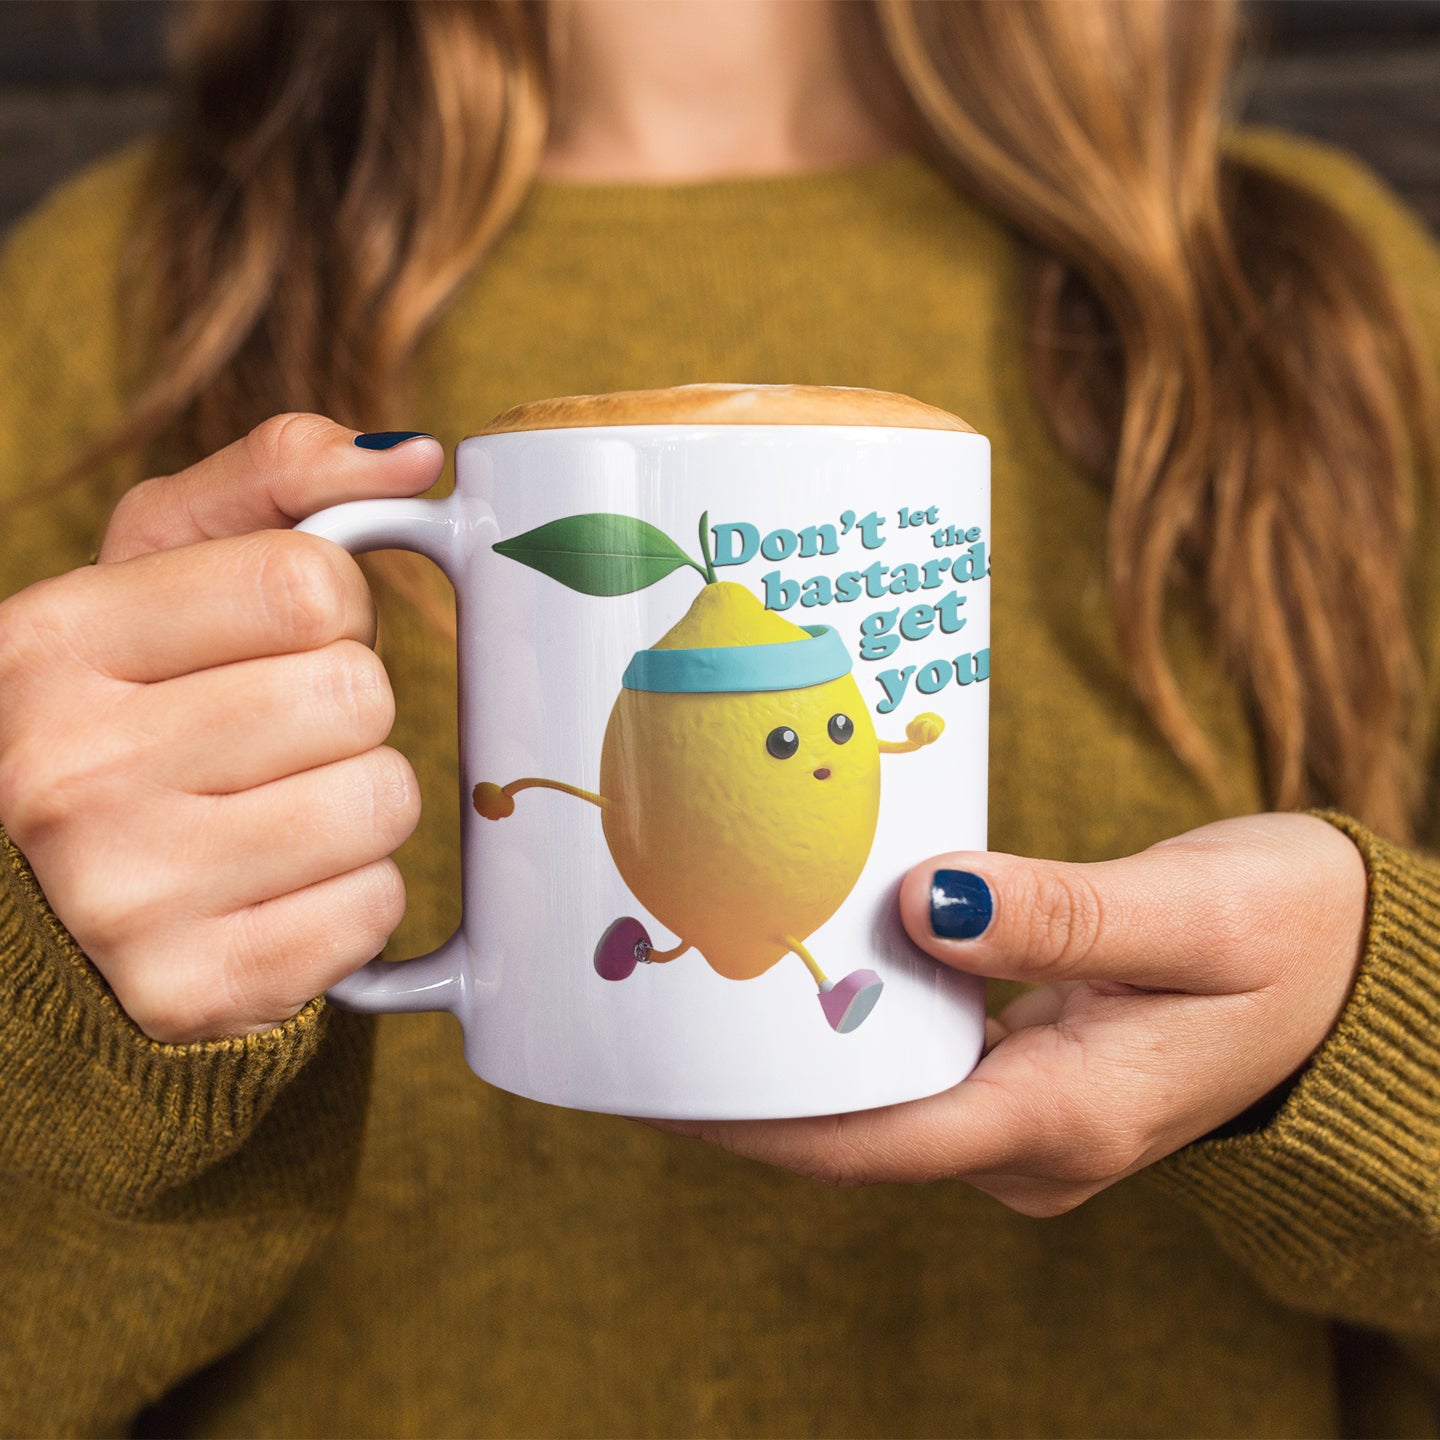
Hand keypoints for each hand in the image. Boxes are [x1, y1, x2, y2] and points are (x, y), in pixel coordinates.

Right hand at [0, 415, 443, 1041]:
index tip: (278, 639)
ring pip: (383, 800)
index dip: (329, 607)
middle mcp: (69, 771)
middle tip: (271, 734)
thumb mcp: (150, 570)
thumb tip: (416, 457)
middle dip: (344, 707)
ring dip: (358, 800)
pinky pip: (375, 908)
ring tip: (273, 809)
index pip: (311, 583)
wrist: (41, 902)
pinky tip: (275, 887)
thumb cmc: (121, 709)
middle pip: (356, 695)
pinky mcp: (194, 991)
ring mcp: (125, 897)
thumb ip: (271, 481)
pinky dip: (351, 895)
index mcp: (52, 643)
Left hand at [658, 813, 1366, 1214]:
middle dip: (761, 1080)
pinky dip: (864, 1025)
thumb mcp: (1194, 915)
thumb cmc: (1292, 939)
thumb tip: (922, 903)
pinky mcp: (1028, 1081)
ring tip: (716, 971)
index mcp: (1069, 1117)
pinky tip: (820, 964)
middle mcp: (1035, 1141)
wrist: (1350, 974)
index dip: (761, 1120)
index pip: (876, 1142)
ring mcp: (1029, 1118)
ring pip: (885, 1099)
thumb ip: (1062, 916)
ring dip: (807, 1049)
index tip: (669, 1076)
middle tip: (665, 997)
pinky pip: (920, 1066)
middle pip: (862, 1128)